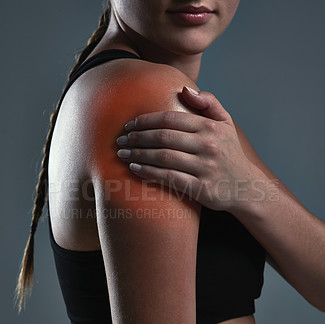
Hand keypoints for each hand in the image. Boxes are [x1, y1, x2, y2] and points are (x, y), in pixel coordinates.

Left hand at [116, 86, 260, 211]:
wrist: (247, 187)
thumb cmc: (230, 154)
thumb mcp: (226, 124)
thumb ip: (208, 103)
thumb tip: (184, 89)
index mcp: (210, 127)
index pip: (170, 119)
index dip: (145, 121)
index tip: (129, 125)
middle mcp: (208, 145)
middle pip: (163, 137)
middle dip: (137, 138)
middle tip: (120, 141)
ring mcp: (205, 168)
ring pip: (163, 157)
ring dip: (138, 155)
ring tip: (122, 155)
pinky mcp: (201, 188)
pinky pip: (169, 178)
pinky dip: (149, 172)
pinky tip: (135, 169)